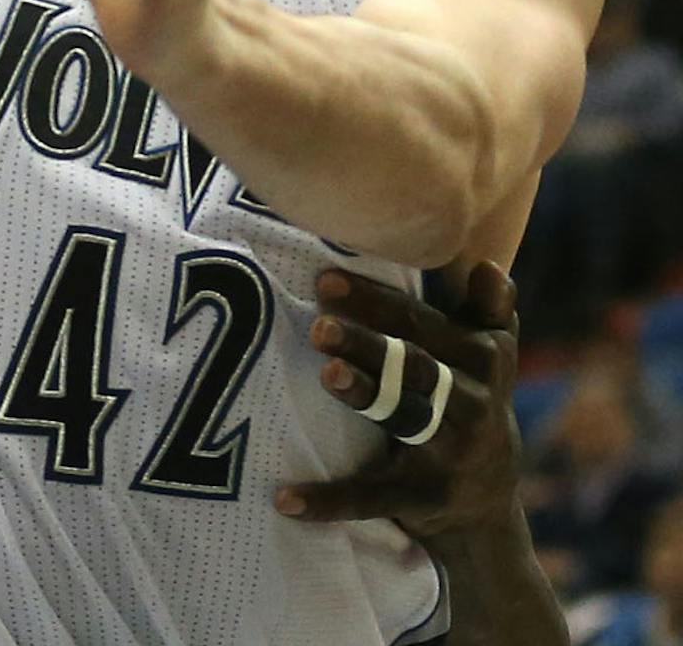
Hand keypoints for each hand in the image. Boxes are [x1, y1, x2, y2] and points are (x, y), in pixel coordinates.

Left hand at [277, 263, 523, 537]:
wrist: (489, 510)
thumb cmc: (471, 405)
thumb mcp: (491, 360)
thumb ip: (488, 310)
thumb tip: (486, 263)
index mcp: (483, 362)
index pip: (423, 323)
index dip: (377, 302)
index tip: (324, 279)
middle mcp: (474, 405)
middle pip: (416, 366)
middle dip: (368, 344)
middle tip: (318, 325)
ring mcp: (452, 455)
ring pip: (404, 418)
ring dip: (364, 394)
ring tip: (326, 373)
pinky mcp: (426, 499)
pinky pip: (374, 498)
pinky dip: (329, 501)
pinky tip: (284, 498)